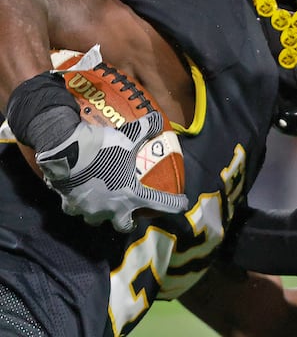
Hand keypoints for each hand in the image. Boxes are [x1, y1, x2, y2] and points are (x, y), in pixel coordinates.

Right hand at [35, 112, 188, 231]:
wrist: (66, 150)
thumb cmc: (103, 147)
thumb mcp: (129, 135)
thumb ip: (146, 128)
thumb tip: (158, 118)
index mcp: (132, 195)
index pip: (162, 205)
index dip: (176, 205)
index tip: (182, 203)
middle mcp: (112, 209)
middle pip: (124, 226)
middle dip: (129, 221)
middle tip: (131, 211)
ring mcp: (89, 210)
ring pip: (98, 220)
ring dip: (103, 214)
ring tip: (104, 202)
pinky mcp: (70, 205)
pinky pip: (76, 210)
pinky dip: (79, 205)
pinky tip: (80, 195)